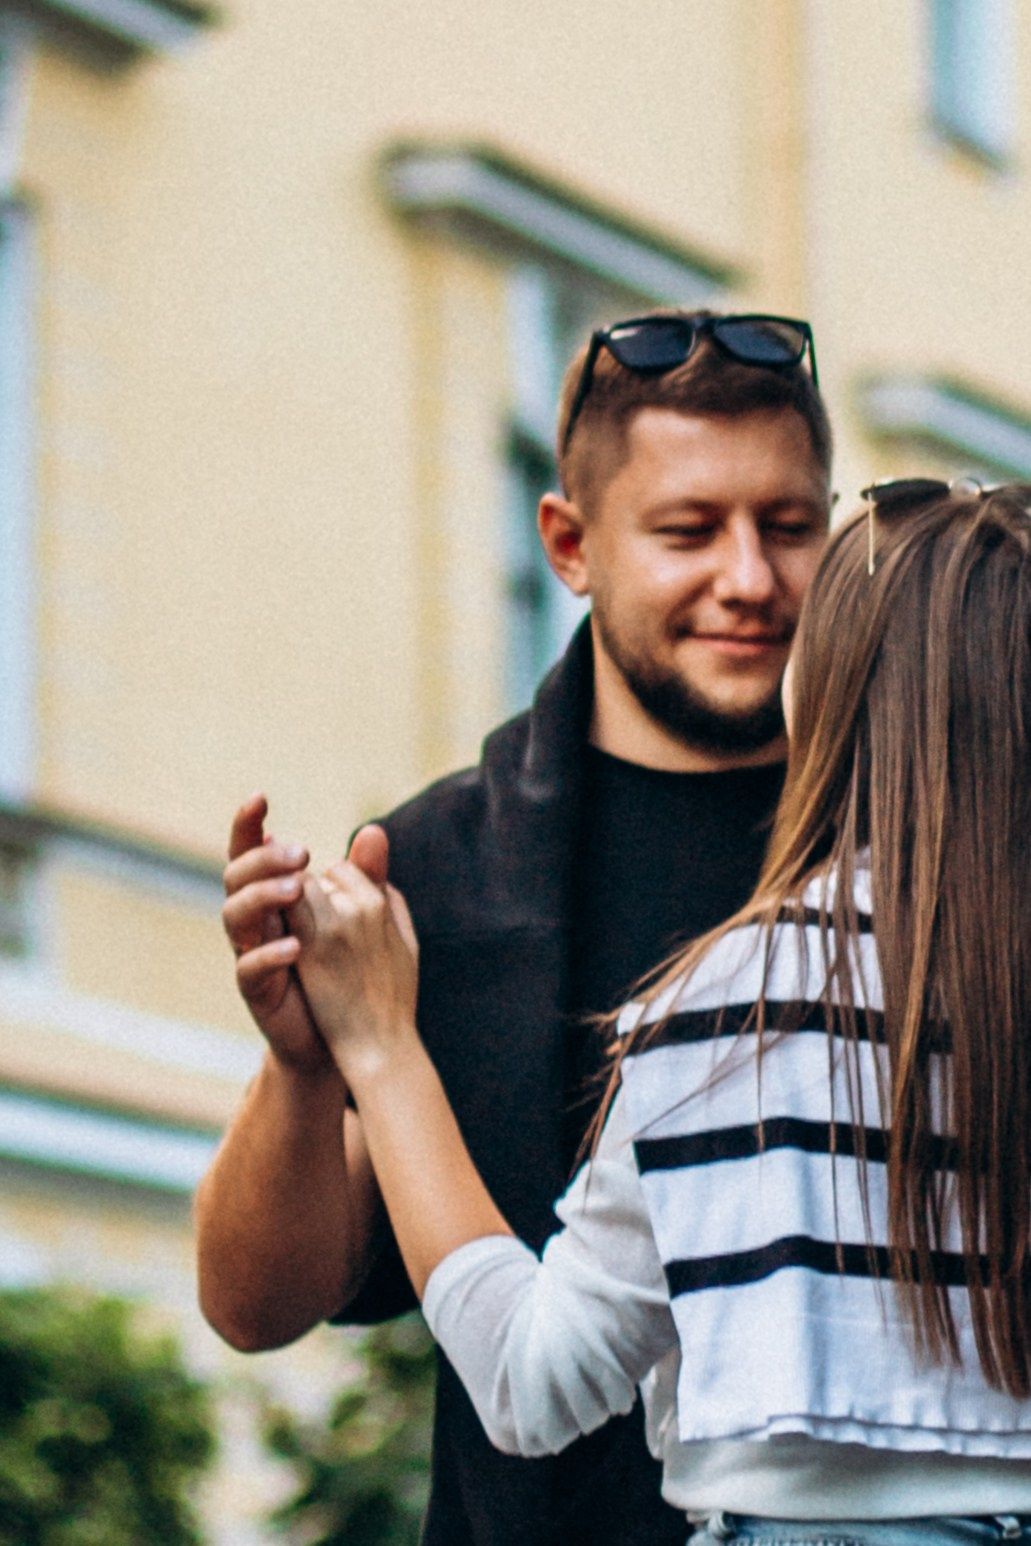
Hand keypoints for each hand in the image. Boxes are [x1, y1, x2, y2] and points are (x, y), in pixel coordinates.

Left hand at [292, 829, 418, 1083]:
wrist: (379, 1045)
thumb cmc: (394, 998)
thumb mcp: (405, 941)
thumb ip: (393, 900)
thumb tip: (381, 874)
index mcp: (381, 902)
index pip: (343, 870)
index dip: (333, 891)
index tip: (332, 917)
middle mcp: (357, 906)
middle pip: (317, 879)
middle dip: (309, 897)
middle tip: (309, 930)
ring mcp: (332, 926)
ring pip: (296, 892)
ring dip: (291, 911)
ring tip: (299, 942)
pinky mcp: (308, 949)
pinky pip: (285, 916)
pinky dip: (280, 925)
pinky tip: (287, 949)